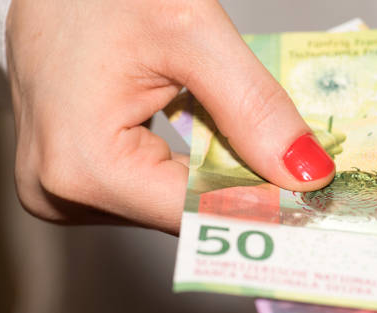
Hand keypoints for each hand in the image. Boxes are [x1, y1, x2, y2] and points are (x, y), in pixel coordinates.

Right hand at [6, 0, 334, 233]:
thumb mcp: (190, 34)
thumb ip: (253, 106)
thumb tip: (306, 173)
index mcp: (84, 165)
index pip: (200, 213)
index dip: (264, 205)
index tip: (314, 199)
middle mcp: (63, 192)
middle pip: (185, 213)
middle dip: (241, 186)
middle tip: (294, 165)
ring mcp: (62, 189)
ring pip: (170, 204)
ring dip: (213, 175)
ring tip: (238, 136)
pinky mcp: (72, 178)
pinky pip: (148, 189)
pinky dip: (185, 170)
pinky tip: (204, 139)